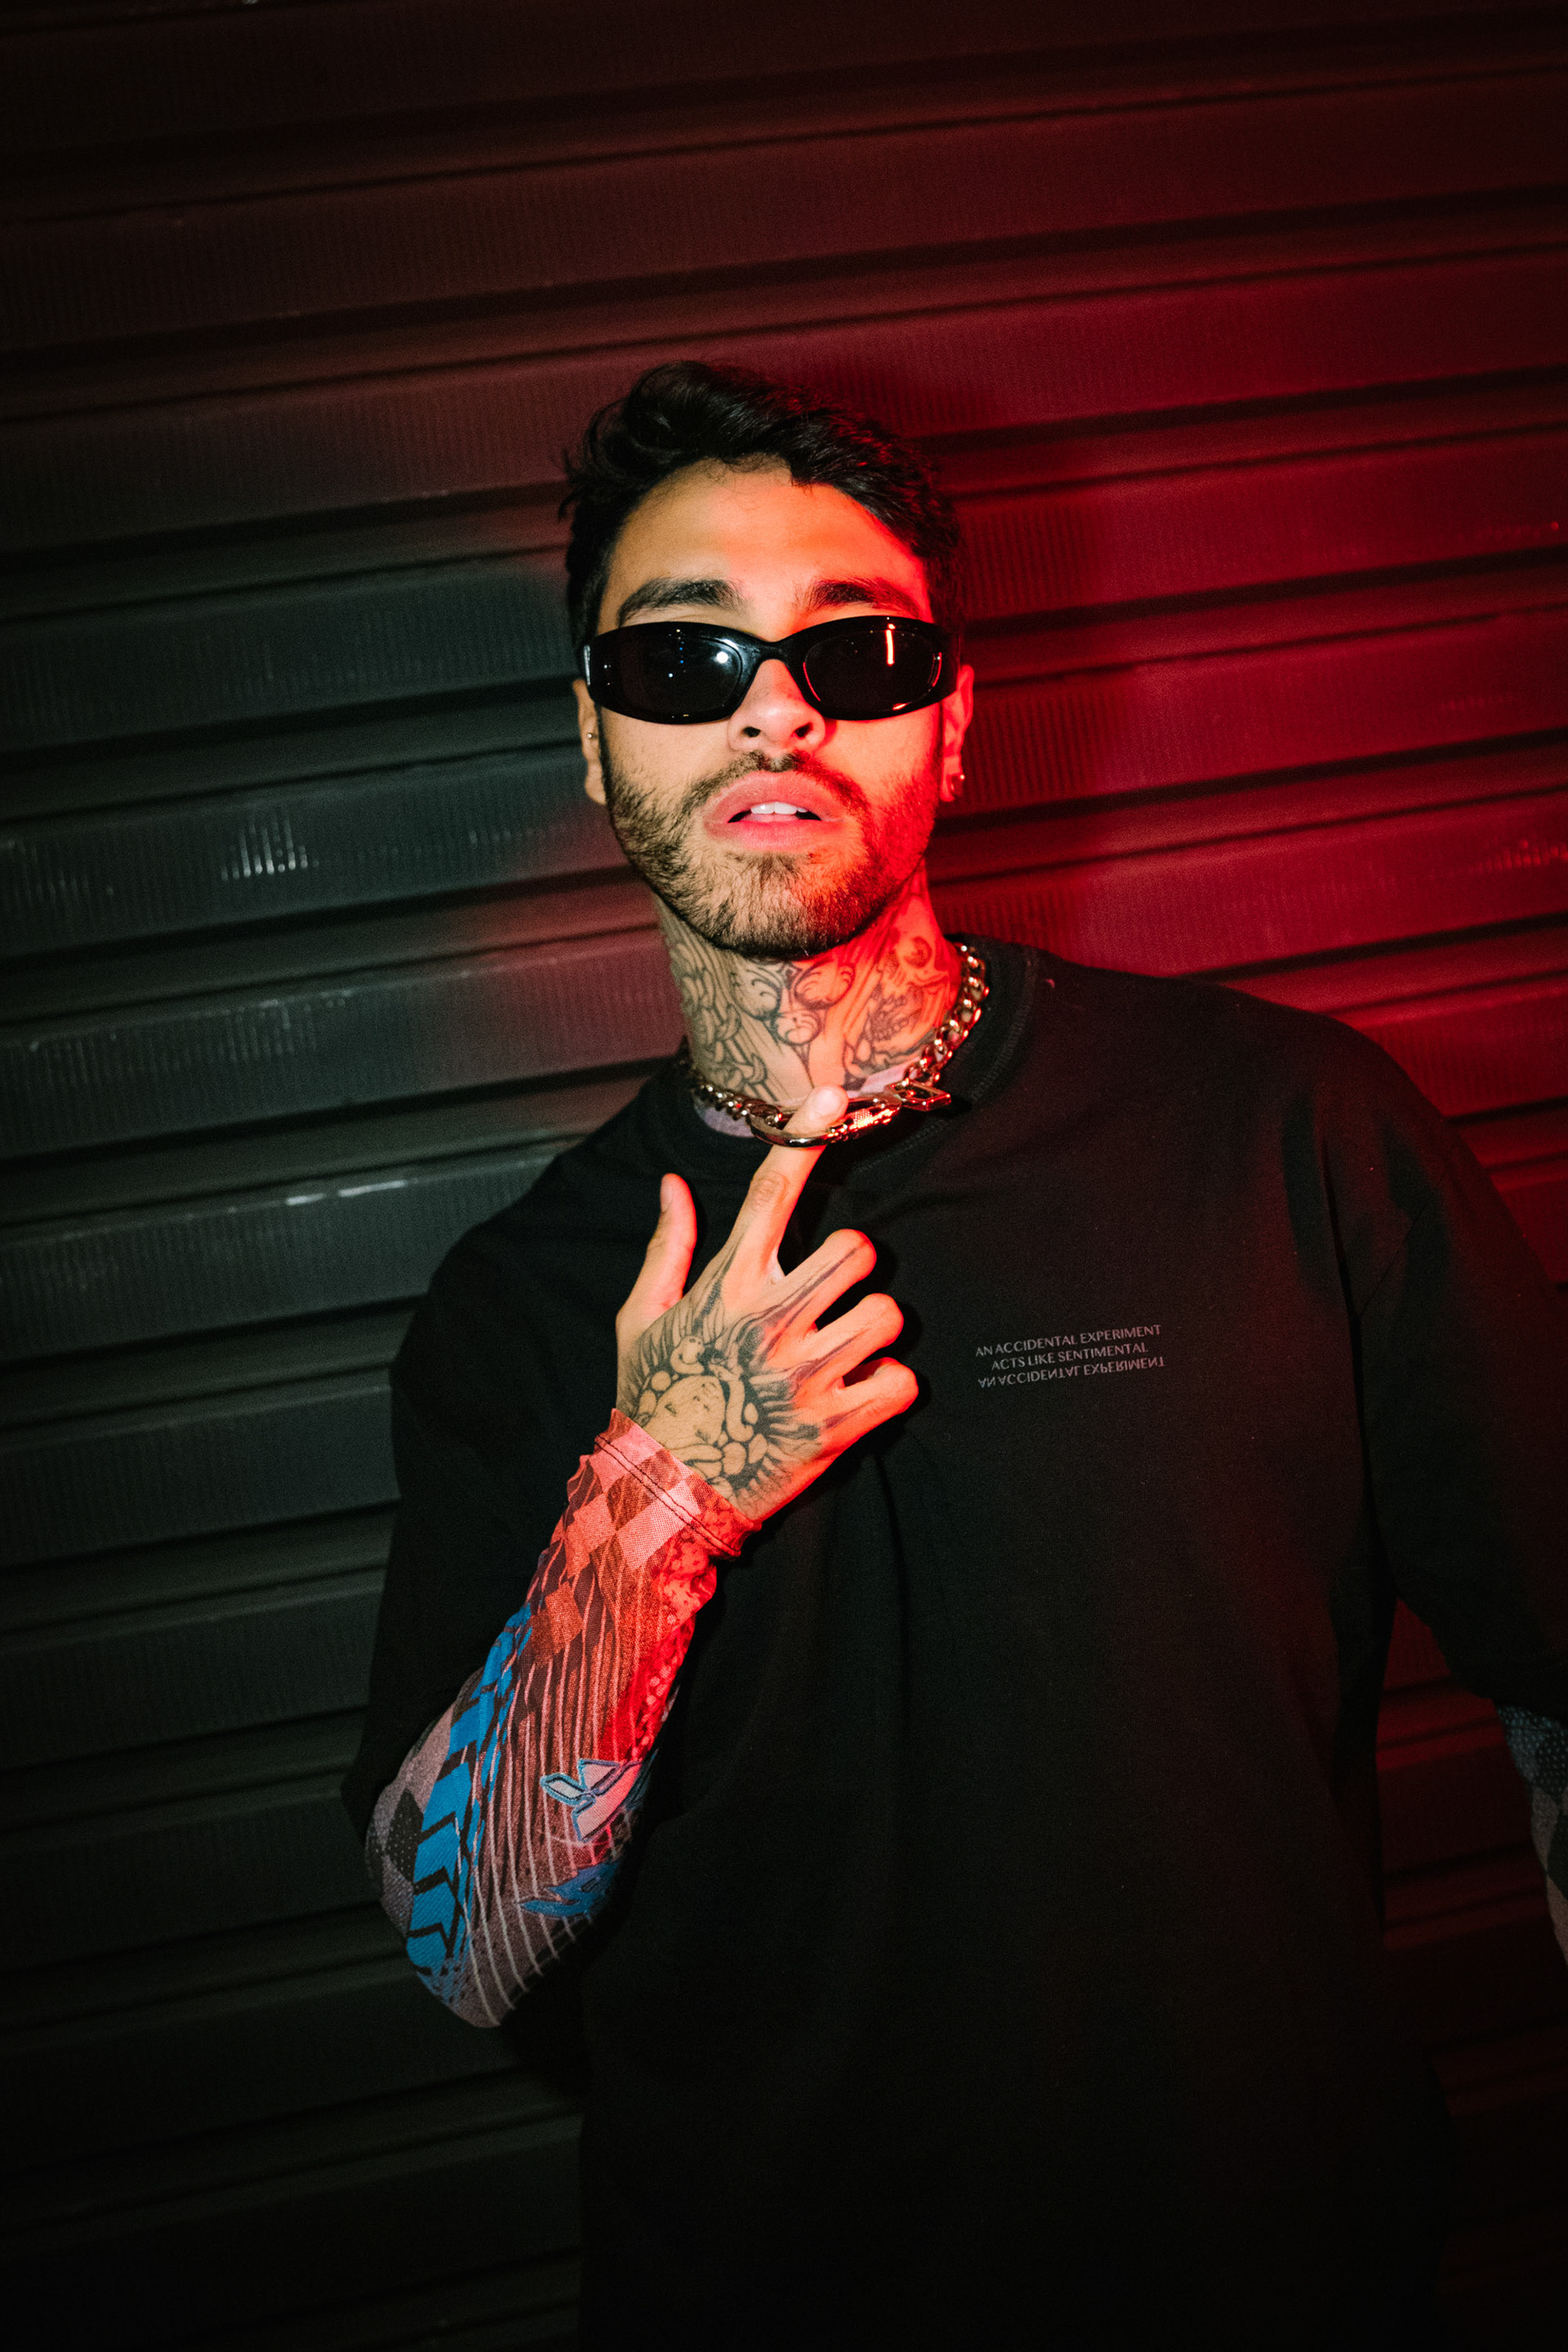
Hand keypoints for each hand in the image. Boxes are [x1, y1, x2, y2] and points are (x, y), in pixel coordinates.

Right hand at [615, 1087, 918, 1516]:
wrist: (661, 1496)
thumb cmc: (652, 1397)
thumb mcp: (639, 1317)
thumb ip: (668, 1246)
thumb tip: (672, 1183)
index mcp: (725, 1288)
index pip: (769, 1195)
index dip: (804, 1138)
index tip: (832, 1095)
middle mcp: (769, 1323)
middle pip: (858, 1249)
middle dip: (856, 1266)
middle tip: (834, 1294)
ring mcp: (805, 1377)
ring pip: (889, 1314)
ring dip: (876, 1329)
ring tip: (845, 1350)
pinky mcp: (835, 1428)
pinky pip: (902, 1382)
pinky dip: (890, 1387)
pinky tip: (858, 1395)